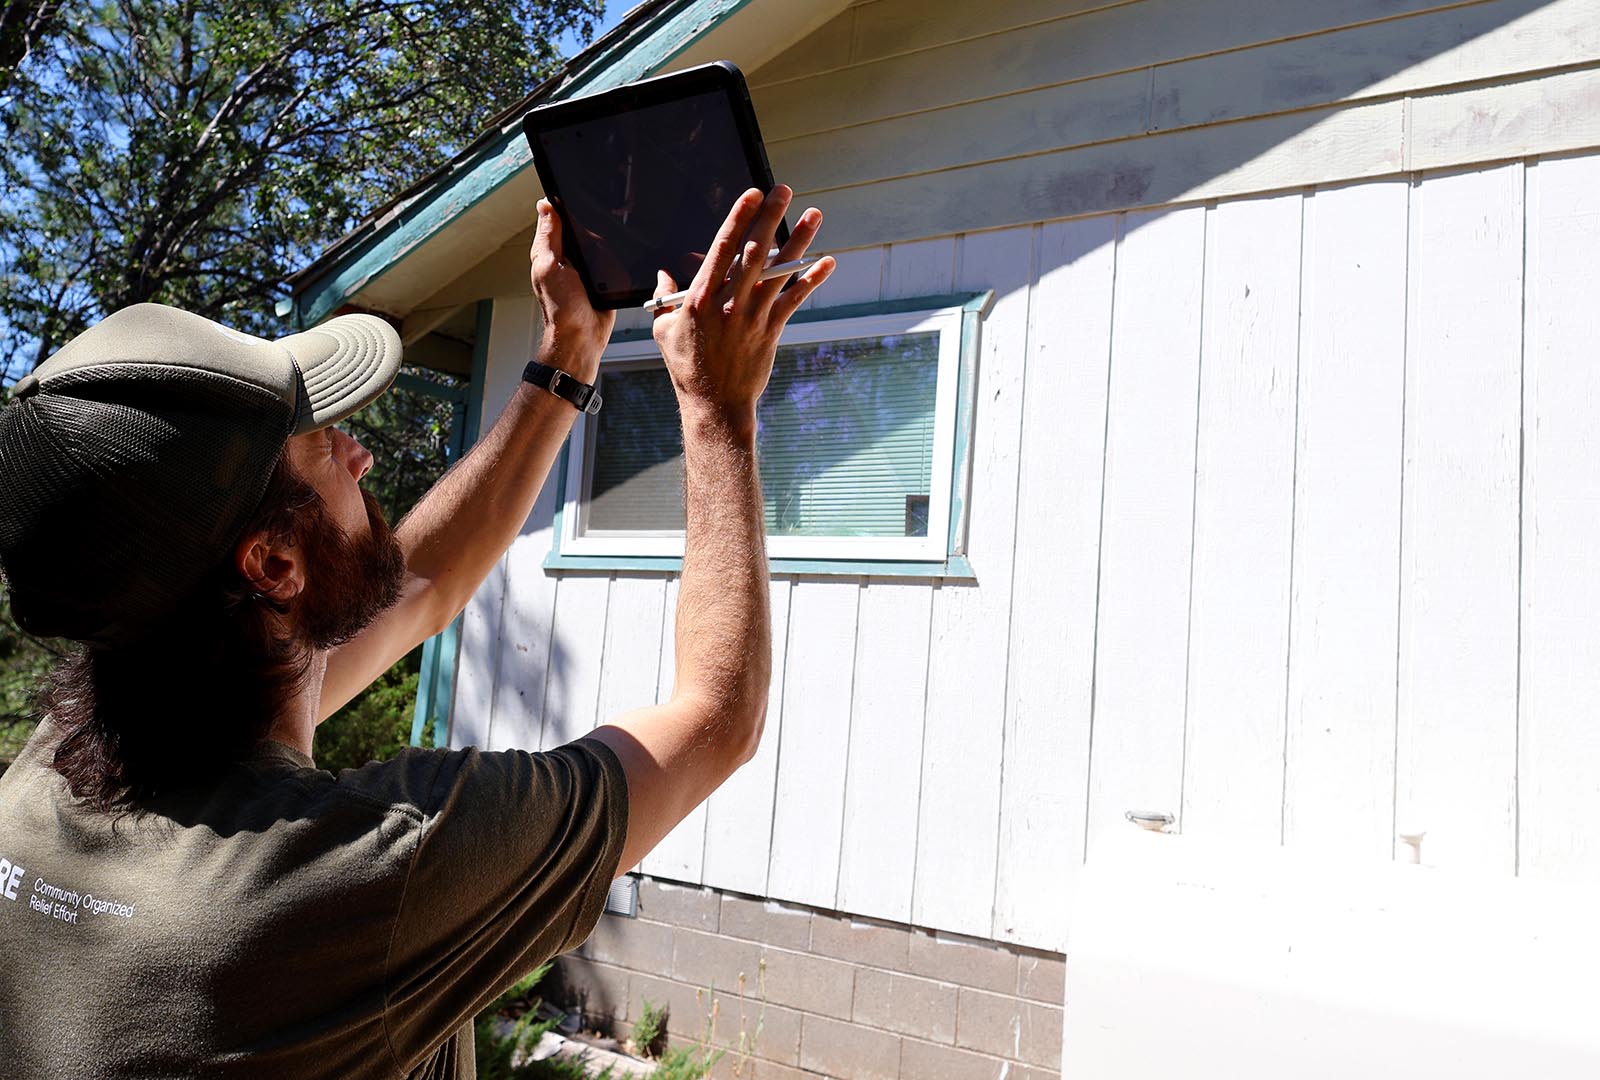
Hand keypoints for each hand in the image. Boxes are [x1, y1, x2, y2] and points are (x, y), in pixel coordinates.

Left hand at [529, 198, 614, 380]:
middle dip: (590, 235)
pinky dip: (614, 264)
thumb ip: (549, 236)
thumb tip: (545, 205)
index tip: (576, 203)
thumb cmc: (562, 308)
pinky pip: (613, 260)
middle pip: (583, 228)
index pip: (555, 218)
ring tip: (597, 273)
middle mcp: (566, 256)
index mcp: (549, 250)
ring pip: (601, 243)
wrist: (583, 337)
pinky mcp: (603, 276)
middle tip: (588, 257)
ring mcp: (585, 267)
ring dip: (604, 252)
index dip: (563, 207)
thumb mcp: (550, 267)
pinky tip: (608, 274)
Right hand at [650, 185, 833, 425]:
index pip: (722, 249)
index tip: (751, 194)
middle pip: (754, 251)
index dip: (738, 219)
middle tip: (784, 189)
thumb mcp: (665, 331)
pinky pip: (795, 299)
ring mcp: (753, 316)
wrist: (715, 403)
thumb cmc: (687, 367)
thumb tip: (663, 275)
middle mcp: (729, 303)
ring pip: (780, 271)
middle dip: (770, 216)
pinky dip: (812, 280)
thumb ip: (665, 300)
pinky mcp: (771, 330)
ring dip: (800, 241)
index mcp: (700, 299)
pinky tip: (827, 261)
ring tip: (815, 214)